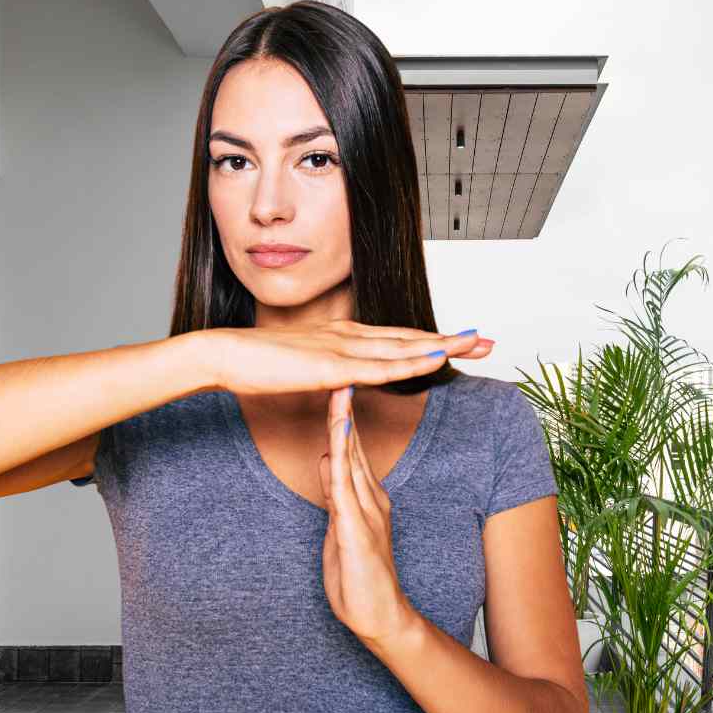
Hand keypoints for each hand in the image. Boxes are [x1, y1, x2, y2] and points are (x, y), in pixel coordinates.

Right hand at [205, 319, 493, 395]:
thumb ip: (327, 369)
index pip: (397, 337)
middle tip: (488, 341)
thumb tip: (344, 378)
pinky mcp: (332, 364)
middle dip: (452, 340)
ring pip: (404, 347)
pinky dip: (412, 362)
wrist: (223, 355)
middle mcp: (349, 334)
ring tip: (476, 345)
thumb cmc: (255, 363)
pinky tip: (435, 360)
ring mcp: (342, 347)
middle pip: (411, 337)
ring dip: (442, 346)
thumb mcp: (302, 366)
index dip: (431, 339)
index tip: (462, 342)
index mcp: (342, 335)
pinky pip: (381, 366)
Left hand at [317, 384, 418, 647]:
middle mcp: (369, 498)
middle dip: (344, 406)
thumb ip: (335, 494)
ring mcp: (365, 511)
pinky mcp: (356, 528)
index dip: (341, 414)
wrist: (380, 617)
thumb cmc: (360, 580)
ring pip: (350, 457)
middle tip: (340, 365)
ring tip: (340, 386)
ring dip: (343, 421)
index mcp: (366, 497)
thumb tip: (327, 459)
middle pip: (351, 443)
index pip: (349, 447)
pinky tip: (337, 434)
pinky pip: (345, 486)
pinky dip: (340, 457)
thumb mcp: (339, 528)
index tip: (333, 382)